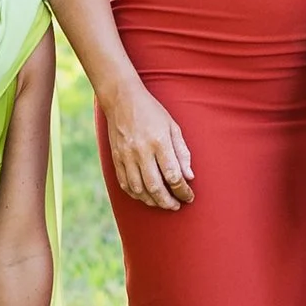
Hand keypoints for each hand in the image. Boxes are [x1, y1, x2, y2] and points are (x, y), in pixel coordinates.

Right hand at [103, 73, 194, 210]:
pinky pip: (125, 184)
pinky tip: (145, 196)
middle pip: (156, 187)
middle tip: (177, 206)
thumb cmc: (152, 112)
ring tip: (163, 203)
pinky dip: (136, 195)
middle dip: (168, 202)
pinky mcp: (116, 159)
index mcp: (159, 141)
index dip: (183, 191)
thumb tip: (189, 177)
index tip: (189, 196)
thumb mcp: (173, 126)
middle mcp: (141, 151)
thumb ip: (182, 152)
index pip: (173, 175)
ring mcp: (126, 156)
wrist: (122, 99)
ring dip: (152, 201)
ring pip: (139, 189)